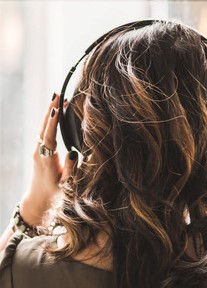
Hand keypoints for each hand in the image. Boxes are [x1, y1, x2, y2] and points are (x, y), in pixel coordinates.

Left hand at [20, 93, 77, 225]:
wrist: (38, 198)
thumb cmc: (54, 192)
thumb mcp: (66, 184)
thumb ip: (71, 169)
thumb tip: (73, 152)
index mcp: (46, 160)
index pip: (49, 137)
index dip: (52, 122)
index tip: (57, 108)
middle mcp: (39, 152)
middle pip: (43, 127)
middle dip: (50, 109)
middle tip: (57, 94)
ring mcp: (37, 150)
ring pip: (42, 128)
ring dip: (49, 112)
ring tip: (57, 98)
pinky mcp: (39, 150)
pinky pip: (44, 132)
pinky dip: (49, 120)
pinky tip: (54, 113)